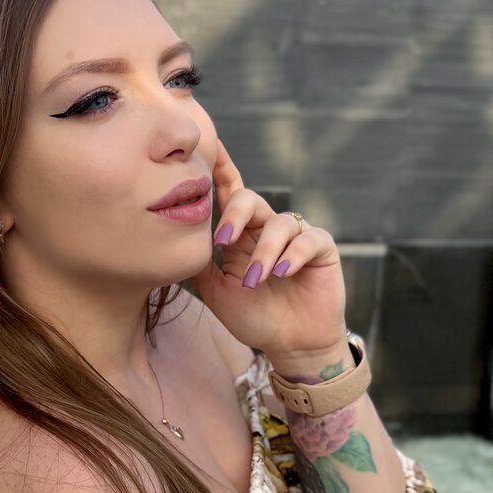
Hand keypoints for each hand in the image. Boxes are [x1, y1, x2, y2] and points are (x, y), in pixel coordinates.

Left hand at [189, 138, 347, 356]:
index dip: (222, 169)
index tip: (210, 147)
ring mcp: (297, 237)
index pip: (231, 194)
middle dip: (236, 215)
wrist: (290, 345)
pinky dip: (293, 255)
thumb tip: (171, 241)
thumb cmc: (254, 317)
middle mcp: (268, 229)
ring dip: (265, 252)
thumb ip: (200, 264)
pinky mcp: (322, 249)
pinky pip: (309, 239)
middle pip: (251, 200)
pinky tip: (282, 273)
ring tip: (256, 280)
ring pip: (279, 224)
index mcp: (243, 234)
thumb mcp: (217, 291)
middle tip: (224, 241)